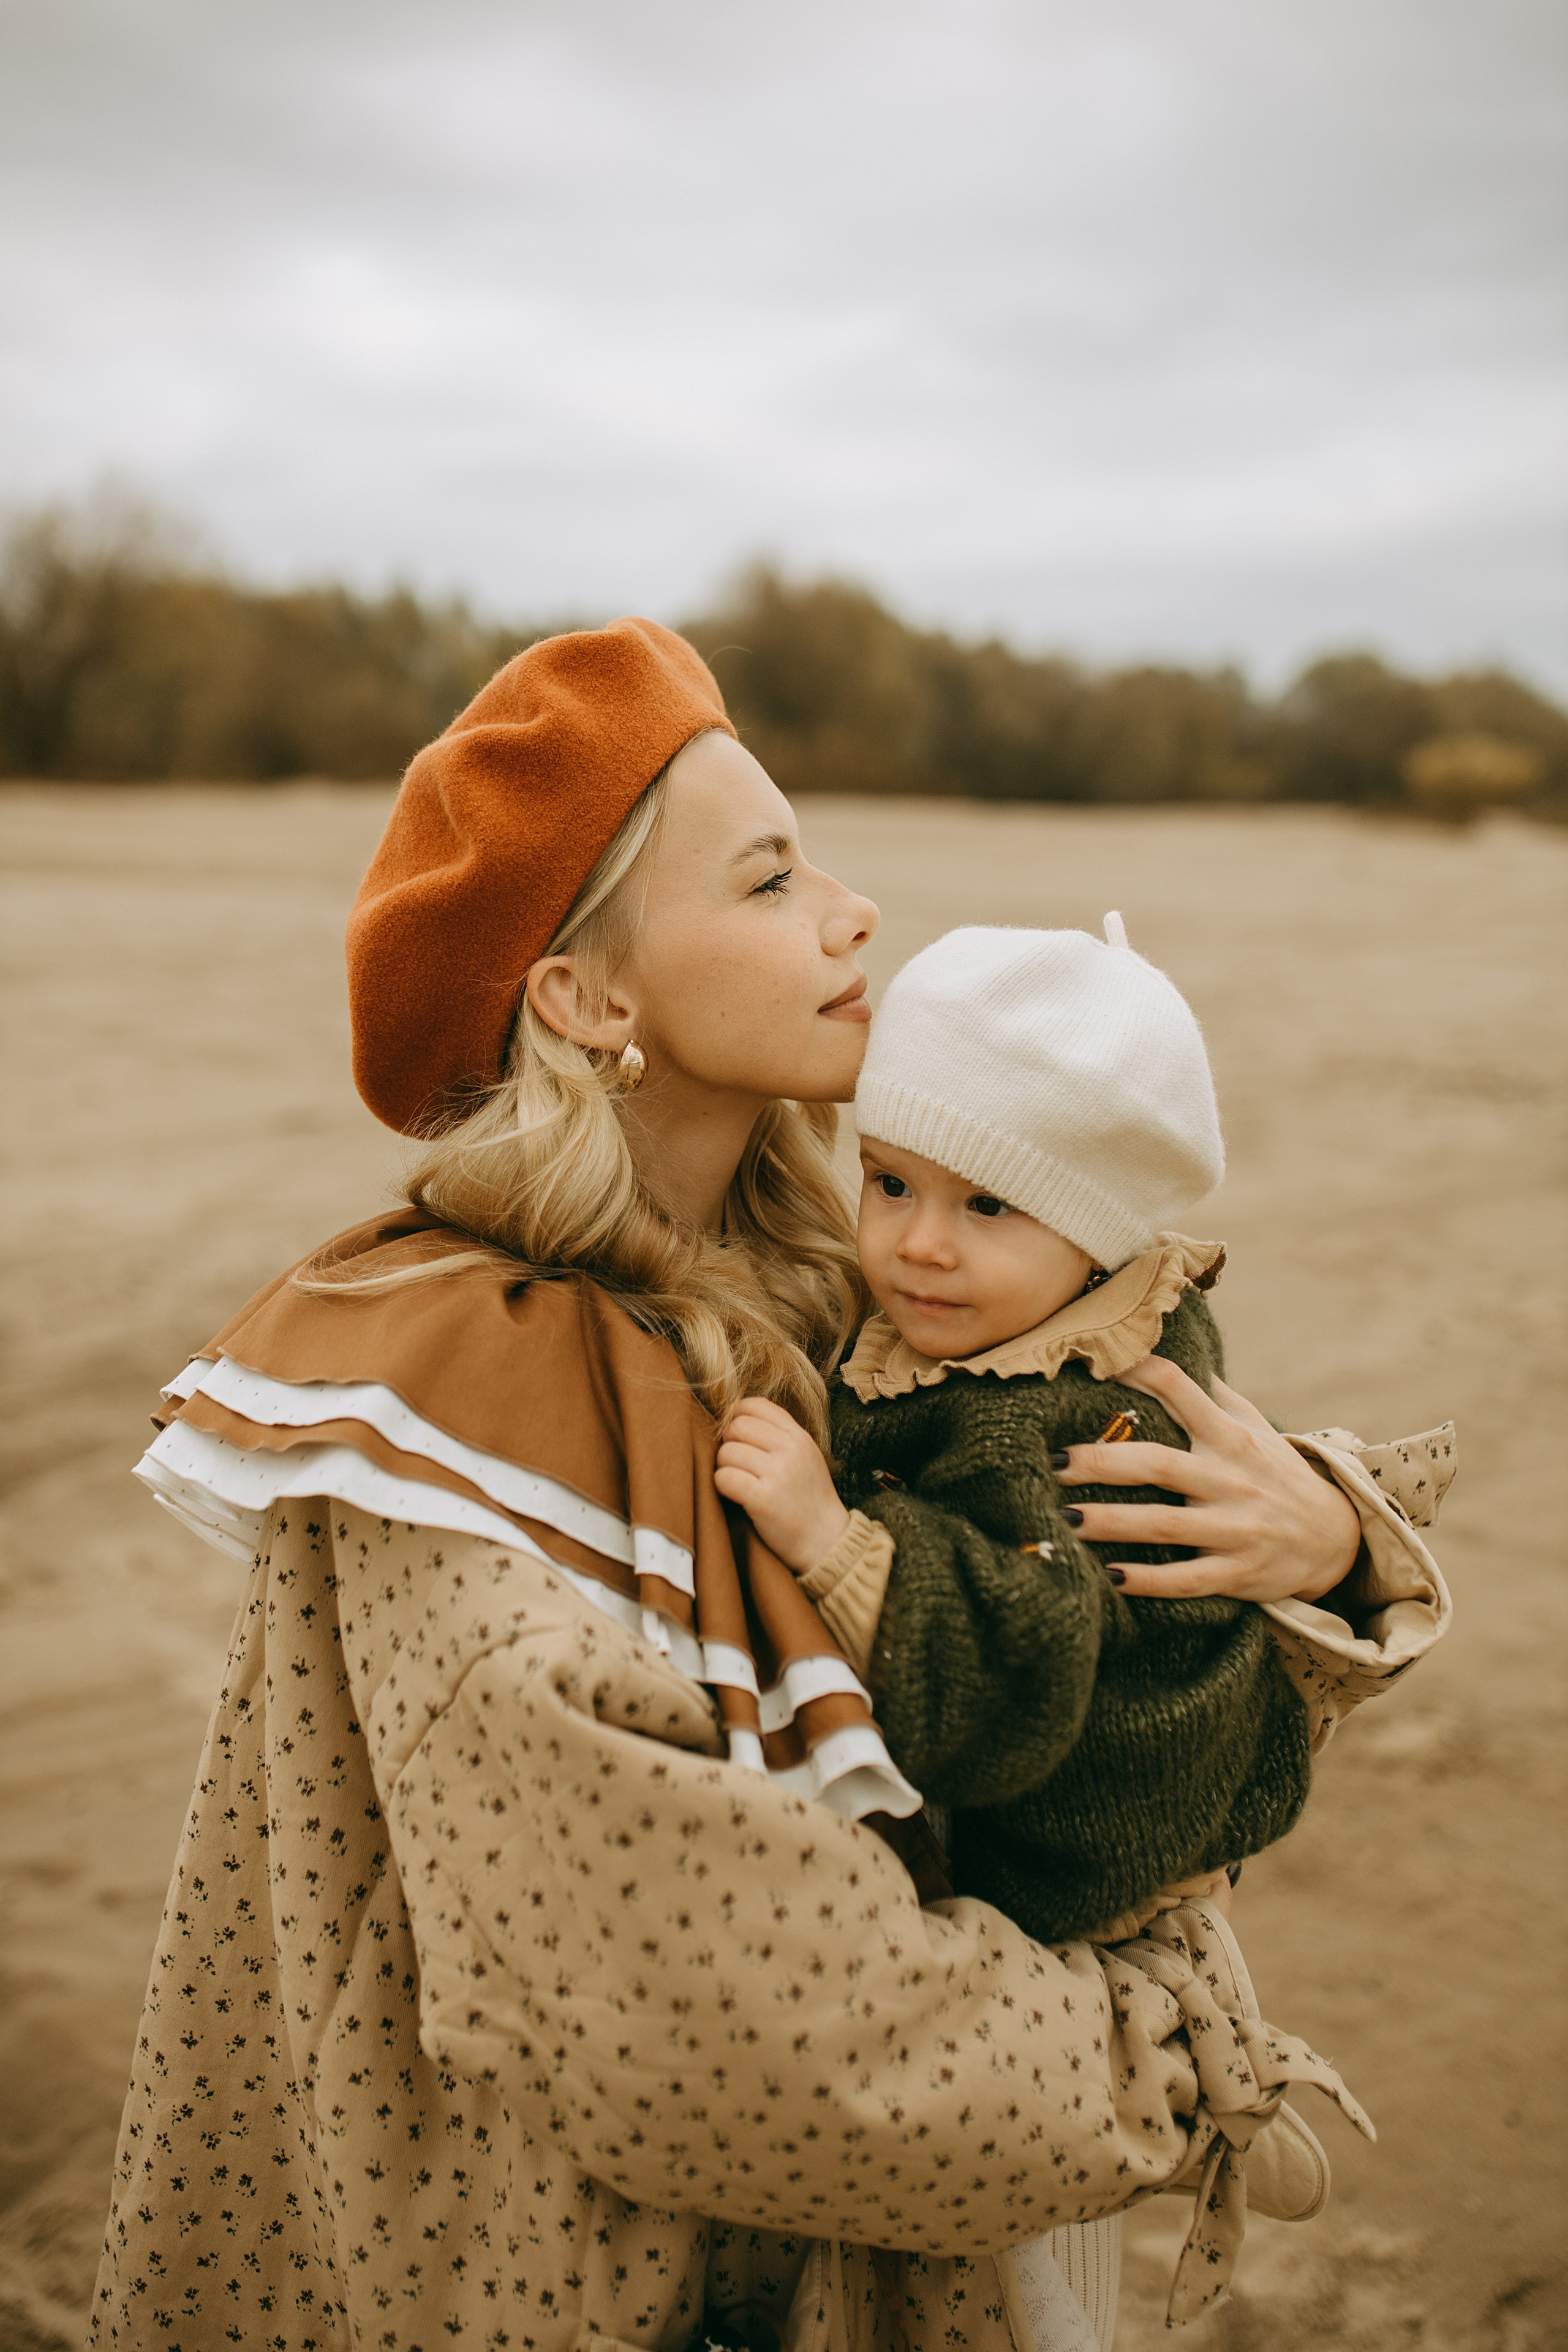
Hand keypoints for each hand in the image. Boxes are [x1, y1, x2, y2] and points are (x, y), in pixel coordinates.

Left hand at [714, 1396, 852, 1574]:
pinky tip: (735, 1495)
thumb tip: (735, 1418)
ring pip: (726, 1453)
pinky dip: (722, 1486)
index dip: (736, 1417)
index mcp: (799, 1436)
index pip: (754, 1405)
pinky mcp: (764, 1499)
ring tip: (738, 1482)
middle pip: (736, 1427)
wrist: (827, 1541)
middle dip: (728, 1444)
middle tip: (736, 1464)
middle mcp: (790, 1449)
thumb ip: (779, 1435)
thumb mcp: (805, 1456)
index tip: (737, 1437)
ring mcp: (778, 1473)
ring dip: (724, 1468)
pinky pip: (724, 1478)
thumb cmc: (809, 1499)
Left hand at [1054, 1355, 1360, 1602]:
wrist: (1337, 1538)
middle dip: (1103, 1462)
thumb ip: (1213, 1395)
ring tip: (1064, 1519)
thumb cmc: (1277, 1474)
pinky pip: (1188, 1579)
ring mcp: (1236, 1528)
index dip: (1140, 1372)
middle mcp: (1232, 1478)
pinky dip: (1149, 1581)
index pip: (1182, 1391)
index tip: (1096, 1363)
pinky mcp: (1239, 1573)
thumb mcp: (1255, 1427)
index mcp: (1230, 1437)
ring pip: (1166, 1524)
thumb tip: (1169, 1353)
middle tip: (1053, 1462)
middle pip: (1160, 1464)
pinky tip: (1110, 1579)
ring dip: (1113, 1523)